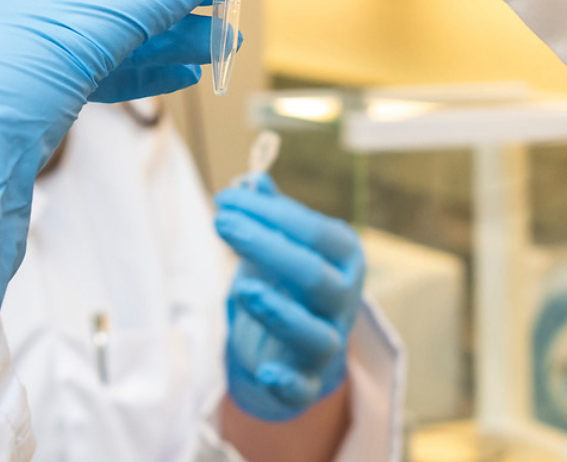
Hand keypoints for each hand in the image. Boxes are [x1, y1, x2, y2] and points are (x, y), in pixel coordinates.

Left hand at [0, 0, 217, 302]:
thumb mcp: (75, 32)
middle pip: (99, 2)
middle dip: (164, 10)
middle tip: (220, 15)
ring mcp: (5, 67)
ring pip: (98, 45)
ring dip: (158, 45)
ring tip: (213, 47)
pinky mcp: (17, 114)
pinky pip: (86, 81)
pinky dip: (132, 76)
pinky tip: (173, 75)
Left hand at [215, 175, 364, 421]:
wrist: (294, 340)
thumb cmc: (288, 277)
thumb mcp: (281, 238)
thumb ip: (269, 211)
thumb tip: (251, 180)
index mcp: (343, 256)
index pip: (313, 230)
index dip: (269, 213)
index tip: (227, 199)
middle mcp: (343, 299)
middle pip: (313, 276)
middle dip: (266, 247)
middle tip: (222, 223)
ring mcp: (329, 342)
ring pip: (315, 333)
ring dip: (279, 313)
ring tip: (242, 288)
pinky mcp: (307, 381)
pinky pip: (302, 387)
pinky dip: (286, 381)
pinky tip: (266, 370)